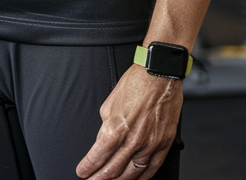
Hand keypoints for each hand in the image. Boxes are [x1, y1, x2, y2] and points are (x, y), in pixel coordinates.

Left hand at [75, 65, 181, 179]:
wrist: (158, 75)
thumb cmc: (134, 84)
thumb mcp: (109, 104)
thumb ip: (106, 125)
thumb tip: (103, 140)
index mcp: (115, 128)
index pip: (98, 156)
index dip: (88, 167)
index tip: (82, 172)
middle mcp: (133, 140)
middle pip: (113, 169)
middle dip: (100, 178)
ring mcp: (150, 144)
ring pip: (132, 174)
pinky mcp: (164, 144)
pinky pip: (152, 169)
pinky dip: (141, 178)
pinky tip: (134, 179)